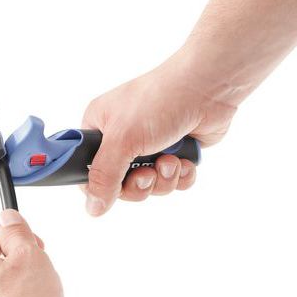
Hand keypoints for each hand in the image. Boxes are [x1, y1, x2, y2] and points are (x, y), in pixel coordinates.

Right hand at [82, 49, 237, 215]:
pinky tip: (185, 160)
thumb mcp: (122, 139)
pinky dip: (181, 176)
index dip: (100, 186)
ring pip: (151, 186)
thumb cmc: (160, 100)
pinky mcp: (177, 153)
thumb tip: (92, 208)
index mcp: (101, 129)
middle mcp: (124, 139)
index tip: (113, 189)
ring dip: (164, 179)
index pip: (89, 171)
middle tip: (148, 174)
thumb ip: (104, 176)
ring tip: (171, 160)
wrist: (207, 88)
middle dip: (140, 184)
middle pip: (122, 185)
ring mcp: (152, 147)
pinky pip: (174, 182)